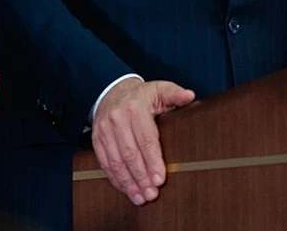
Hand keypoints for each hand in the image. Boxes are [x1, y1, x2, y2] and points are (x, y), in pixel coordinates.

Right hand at [91, 77, 194, 205]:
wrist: (113, 91)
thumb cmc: (142, 95)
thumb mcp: (161, 89)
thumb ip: (175, 94)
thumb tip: (190, 96)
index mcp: (135, 108)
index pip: (146, 140)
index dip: (153, 161)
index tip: (160, 179)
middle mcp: (117, 119)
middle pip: (130, 154)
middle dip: (141, 177)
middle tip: (152, 194)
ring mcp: (104, 130)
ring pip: (116, 162)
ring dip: (128, 183)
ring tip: (140, 197)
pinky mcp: (96, 140)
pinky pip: (105, 163)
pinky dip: (116, 179)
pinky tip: (126, 189)